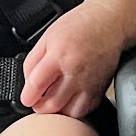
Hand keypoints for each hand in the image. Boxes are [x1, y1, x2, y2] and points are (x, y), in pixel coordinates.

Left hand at [20, 0, 124, 117]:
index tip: (26, 98)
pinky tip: (69, 100)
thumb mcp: (48, 36)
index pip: (36, 85)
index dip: (27, 97)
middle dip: (40, 107)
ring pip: (69, 113)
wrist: (109, 22)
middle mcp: (75, 72)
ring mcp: (89, 83)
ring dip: (58, 111)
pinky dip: (74, 110)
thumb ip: (33, 60)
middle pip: (52, 105)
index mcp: (59, 56)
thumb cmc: (80, 25)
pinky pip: (85, 110)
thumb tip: (27, 82)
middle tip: (38, 101)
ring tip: (53, 101)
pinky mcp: (100, 89)